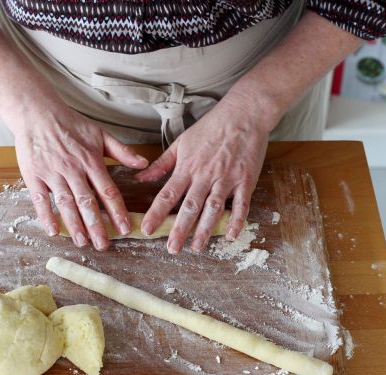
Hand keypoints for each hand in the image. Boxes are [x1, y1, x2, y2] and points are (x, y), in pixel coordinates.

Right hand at [14, 97, 148, 250]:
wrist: (37, 112)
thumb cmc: (70, 124)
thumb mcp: (100, 134)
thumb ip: (122, 151)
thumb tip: (144, 164)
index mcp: (91, 161)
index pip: (107, 190)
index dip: (117, 211)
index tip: (125, 228)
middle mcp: (73, 169)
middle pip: (87, 202)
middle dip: (96, 225)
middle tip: (103, 245)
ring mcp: (52, 173)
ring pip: (66, 203)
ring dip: (74, 224)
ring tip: (82, 242)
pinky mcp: (33, 175)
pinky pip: (40, 199)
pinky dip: (46, 215)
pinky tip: (53, 230)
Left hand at [135, 93, 269, 253]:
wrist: (243, 115)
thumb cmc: (210, 127)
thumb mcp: (181, 142)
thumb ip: (161, 164)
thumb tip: (140, 177)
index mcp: (187, 167)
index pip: (167, 194)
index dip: (156, 213)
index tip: (146, 229)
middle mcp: (205, 176)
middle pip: (189, 207)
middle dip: (180, 230)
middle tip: (172, 249)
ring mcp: (226, 179)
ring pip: (213, 209)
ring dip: (204, 230)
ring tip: (196, 248)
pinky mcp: (245, 181)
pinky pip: (241, 205)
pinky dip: (236, 221)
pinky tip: (230, 236)